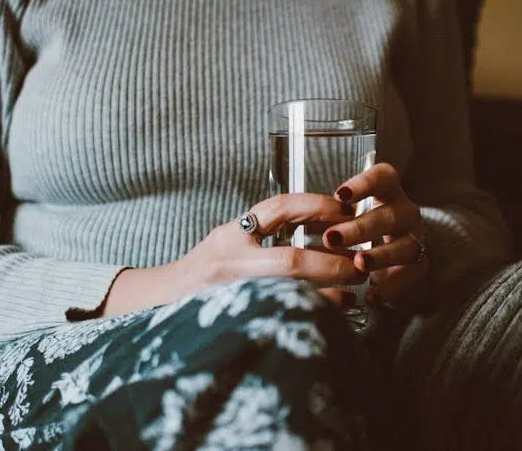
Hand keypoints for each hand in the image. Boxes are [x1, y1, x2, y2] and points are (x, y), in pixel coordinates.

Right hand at [102, 193, 365, 316]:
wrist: (162, 302)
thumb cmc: (202, 274)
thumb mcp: (228, 242)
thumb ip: (266, 235)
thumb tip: (323, 235)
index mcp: (231, 235)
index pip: (278, 208)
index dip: (316, 204)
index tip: (344, 209)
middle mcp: (230, 262)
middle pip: (290, 260)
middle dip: (331, 262)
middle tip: (359, 264)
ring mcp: (232, 293)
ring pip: (290, 296)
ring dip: (327, 294)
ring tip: (352, 293)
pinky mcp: (237, 318)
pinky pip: (283, 316)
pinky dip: (313, 313)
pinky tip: (333, 312)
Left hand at [323, 163, 429, 309]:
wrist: (392, 255)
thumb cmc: (359, 228)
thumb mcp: (343, 215)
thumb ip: (328, 215)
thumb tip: (292, 219)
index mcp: (386, 191)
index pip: (382, 177)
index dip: (363, 184)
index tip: (339, 195)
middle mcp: (404, 211)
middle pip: (390, 214)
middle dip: (360, 227)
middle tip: (331, 238)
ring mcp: (415, 238)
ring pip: (405, 245)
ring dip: (380, 255)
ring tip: (358, 263)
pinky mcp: (418, 265)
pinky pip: (410, 276)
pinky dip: (390, 287)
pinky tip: (371, 296)